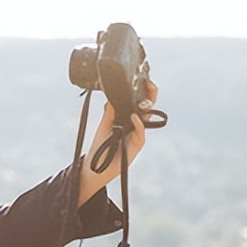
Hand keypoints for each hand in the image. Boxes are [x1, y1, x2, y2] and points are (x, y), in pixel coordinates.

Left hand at [77, 80, 157, 204]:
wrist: (96, 167)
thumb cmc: (99, 147)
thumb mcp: (103, 127)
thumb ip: (108, 114)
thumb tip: (111, 99)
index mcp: (126, 118)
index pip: (136, 102)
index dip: (140, 91)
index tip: (142, 79)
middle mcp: (134, 125)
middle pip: (146, 108)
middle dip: (150, 96)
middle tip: (150, 84)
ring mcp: (137, 135)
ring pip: (146, 119)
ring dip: (146, 109)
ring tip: (143, 102)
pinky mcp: (136, 146)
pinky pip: (140, 134)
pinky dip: (139, 125)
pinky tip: (135, 118)